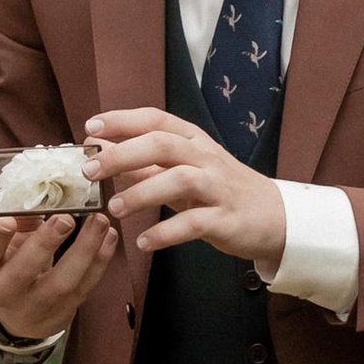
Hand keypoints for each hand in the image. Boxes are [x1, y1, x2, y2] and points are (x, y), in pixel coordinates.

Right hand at [0, 202, 119, 343]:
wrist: (17, 314)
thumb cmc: (7, 265)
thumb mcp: (0, 245)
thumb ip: (18, 222)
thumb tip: (44, 197)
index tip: (7, 221)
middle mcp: (3, 292)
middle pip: (23, 271)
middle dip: (45, 243)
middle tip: (65, 219)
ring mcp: (33, 306)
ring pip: (61, 282)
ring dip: (84, 250)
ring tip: (99, 222)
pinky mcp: (62, 312)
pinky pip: (84, 287)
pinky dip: (100, 260)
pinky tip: (108, 237)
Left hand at [85, 109, 288, 271]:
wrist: (273, 216)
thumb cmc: (218, 190)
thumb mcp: (182, 171)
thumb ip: (144, 164)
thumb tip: (101, 153)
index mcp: (192, 140)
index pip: (155, 120)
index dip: (122, 121)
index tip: (91, 128)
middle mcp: (205, 157)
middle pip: (162, 145)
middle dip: (123, 154)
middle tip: (90, 171)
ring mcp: (217, 187)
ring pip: (178, 180)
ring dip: (142, 193)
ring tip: (115, 209)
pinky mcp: (225, 219)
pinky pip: (193, 223)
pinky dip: (166, 233)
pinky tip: (144, 243)